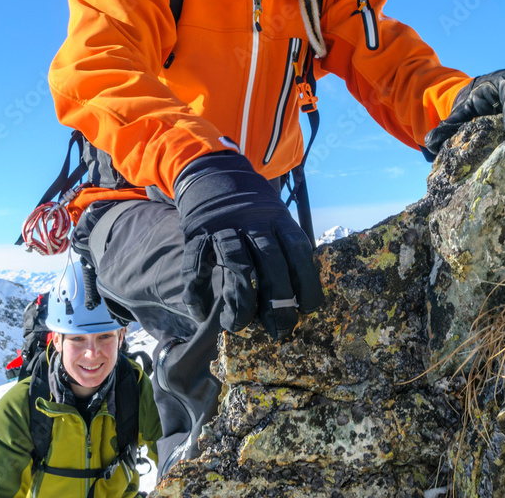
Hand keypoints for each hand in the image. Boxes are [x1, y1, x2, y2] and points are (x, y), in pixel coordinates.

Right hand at [174, 152, 322, 338]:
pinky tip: (200, 314)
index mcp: (278, 219)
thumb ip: (285, 247)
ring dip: (241, 300)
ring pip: (238, 266)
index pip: (299, 252)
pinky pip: (196, 266)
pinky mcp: (198, 234)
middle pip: (272, 263)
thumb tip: (301, 295)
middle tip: (280, 330)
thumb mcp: (276, 217)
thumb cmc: (251, 209)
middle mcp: (254, 223)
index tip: (309, 309)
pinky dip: (196, 292)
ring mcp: (225, 228)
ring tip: (238, 325)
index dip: (307, 283)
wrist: (213, 174)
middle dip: (279, 301)